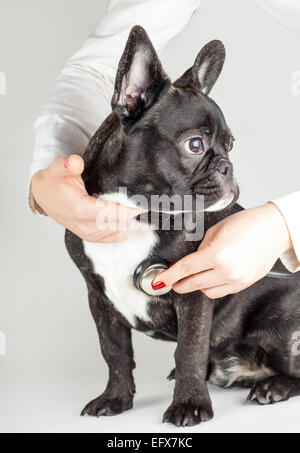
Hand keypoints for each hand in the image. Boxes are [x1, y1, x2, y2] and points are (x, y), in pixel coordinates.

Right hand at [30, 155, 145, 242]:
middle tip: (150, 203)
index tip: (144, 204)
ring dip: (130, 221)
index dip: (129, 209)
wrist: (44, 196)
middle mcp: (84, 225)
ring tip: (143, 209)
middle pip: (117, 224)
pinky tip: (132, 218)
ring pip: (117, 231)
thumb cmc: (54, 182)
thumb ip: (69, 164)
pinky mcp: (91, 236)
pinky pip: (113, 237)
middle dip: (134, 214)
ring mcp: (87, 233)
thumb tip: (75, 162)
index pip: (110, 213)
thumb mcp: (59, 167)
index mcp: (79, 209)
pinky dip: (124, 228)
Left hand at [152, 203, 292, 297]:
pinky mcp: (244, 284)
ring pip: (207, 292)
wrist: (273, 230)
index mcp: (216, 254)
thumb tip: (190, 260)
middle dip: (179, 284)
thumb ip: (201, 247)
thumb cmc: (247, 224)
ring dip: (197, 285)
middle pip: (194, 284)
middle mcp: (226, 271)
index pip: (185, 269)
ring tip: (194, 276)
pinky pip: (221, 292)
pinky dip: (212, 287)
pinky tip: (210, 278)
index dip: (169, 276)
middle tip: (171, 281)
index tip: (158, 281)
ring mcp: (236, 280)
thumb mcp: (216, 230)